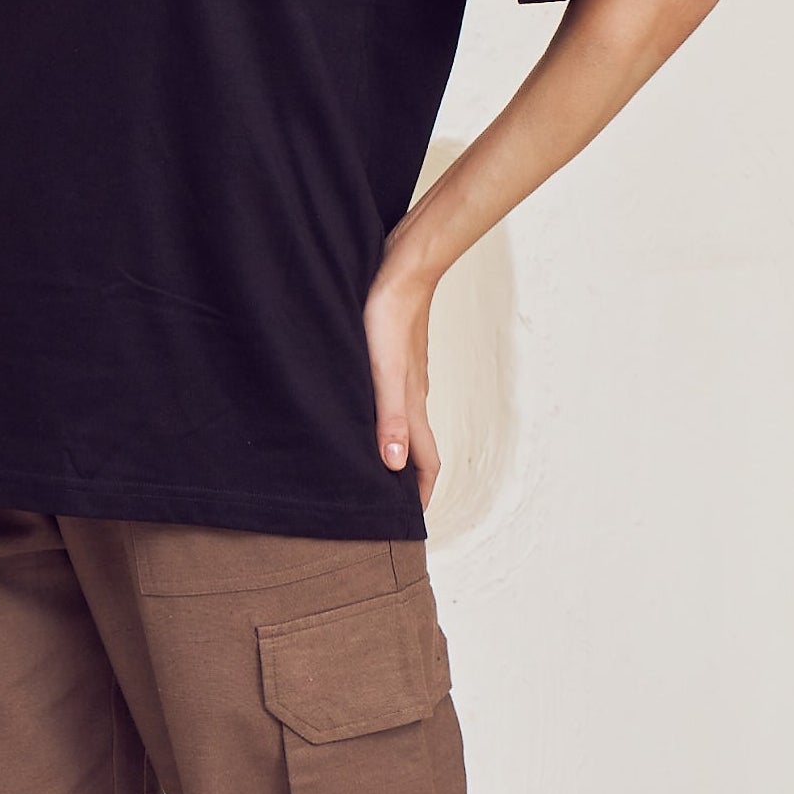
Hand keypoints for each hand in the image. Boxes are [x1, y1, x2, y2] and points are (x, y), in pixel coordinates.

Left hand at [364, 250, 441, 508]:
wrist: (403, 267)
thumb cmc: (389, 315)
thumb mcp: (383, 371)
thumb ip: (388, 418)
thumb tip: (394, 466)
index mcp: (412, 404)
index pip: (425, 463)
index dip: (420, 495)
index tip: (410, 525)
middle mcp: (413, 394)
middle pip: (418, 447)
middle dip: (409, 480)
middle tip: (390, 505)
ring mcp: (407, 374)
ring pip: (406, 422)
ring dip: (398, 448)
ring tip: (377, 466)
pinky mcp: (396, 354)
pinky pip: (395, 397)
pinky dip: (387, 418)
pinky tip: (369, 410)